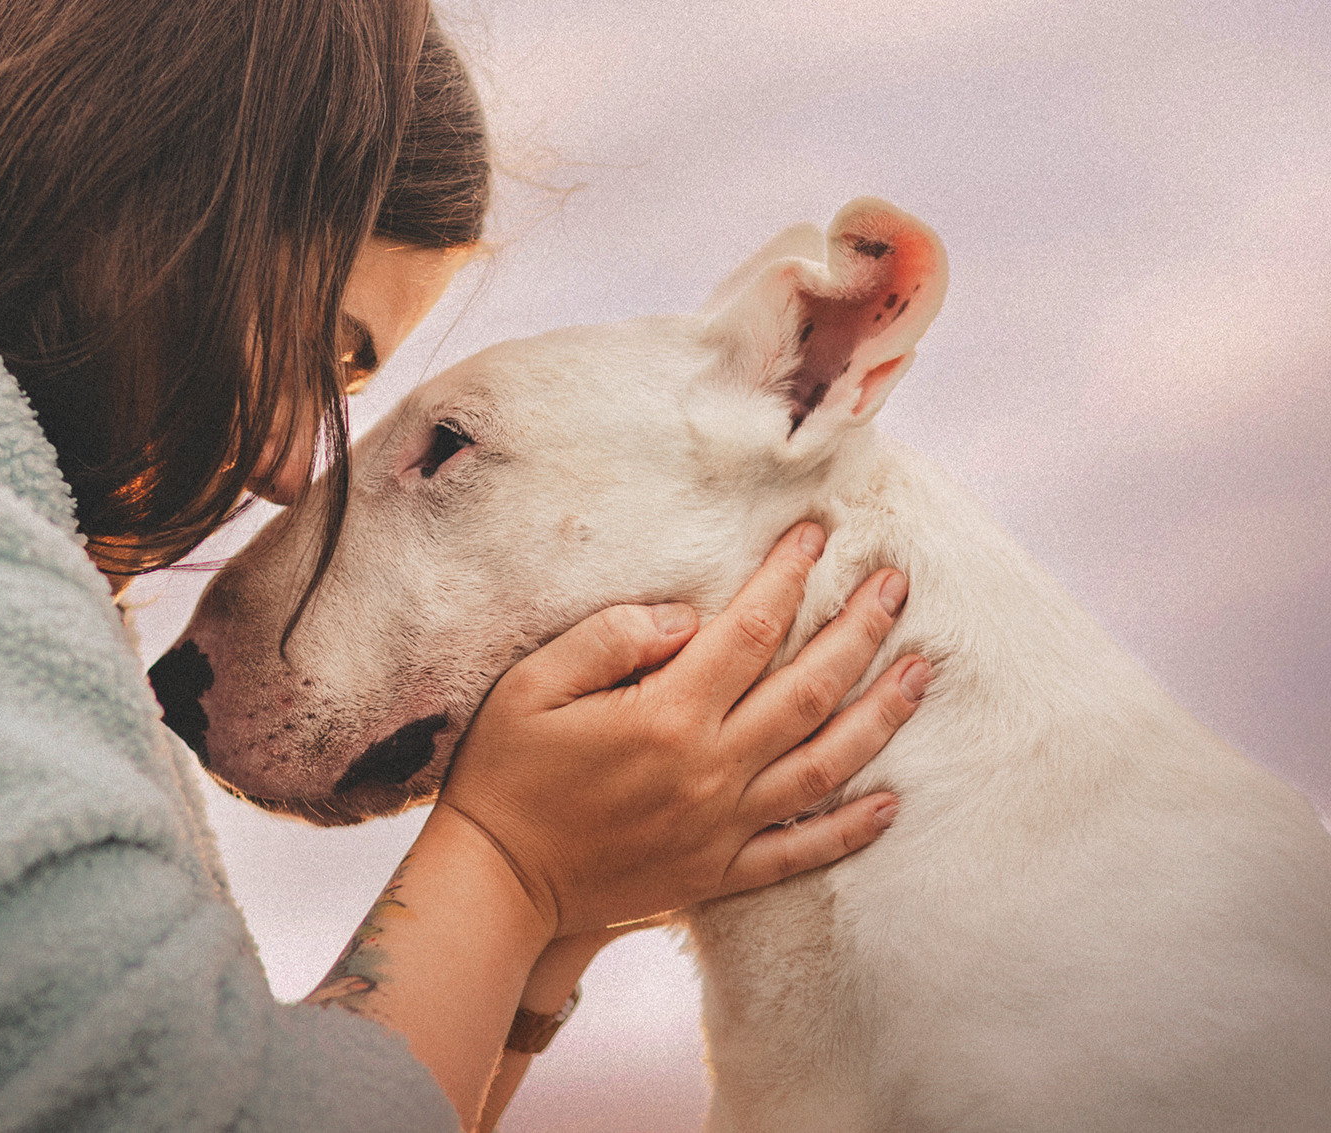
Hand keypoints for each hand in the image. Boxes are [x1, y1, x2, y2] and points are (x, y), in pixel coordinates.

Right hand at [436, 522, 926, 937]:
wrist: (494, 882)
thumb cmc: (504, 774)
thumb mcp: (532, 684)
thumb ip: (610, 637)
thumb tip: (689, 617)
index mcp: (666, 715)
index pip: (751, 630)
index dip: (789, 576)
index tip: (818, 534)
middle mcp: (709, 770)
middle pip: (808, 689)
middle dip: (860, 630)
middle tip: (898, 584)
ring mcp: (721, 827)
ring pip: (825, 765)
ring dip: (880, 715)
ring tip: (922, 672)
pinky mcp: (717, 873)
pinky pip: (801, 851)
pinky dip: (852, 828)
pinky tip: (891, 800)